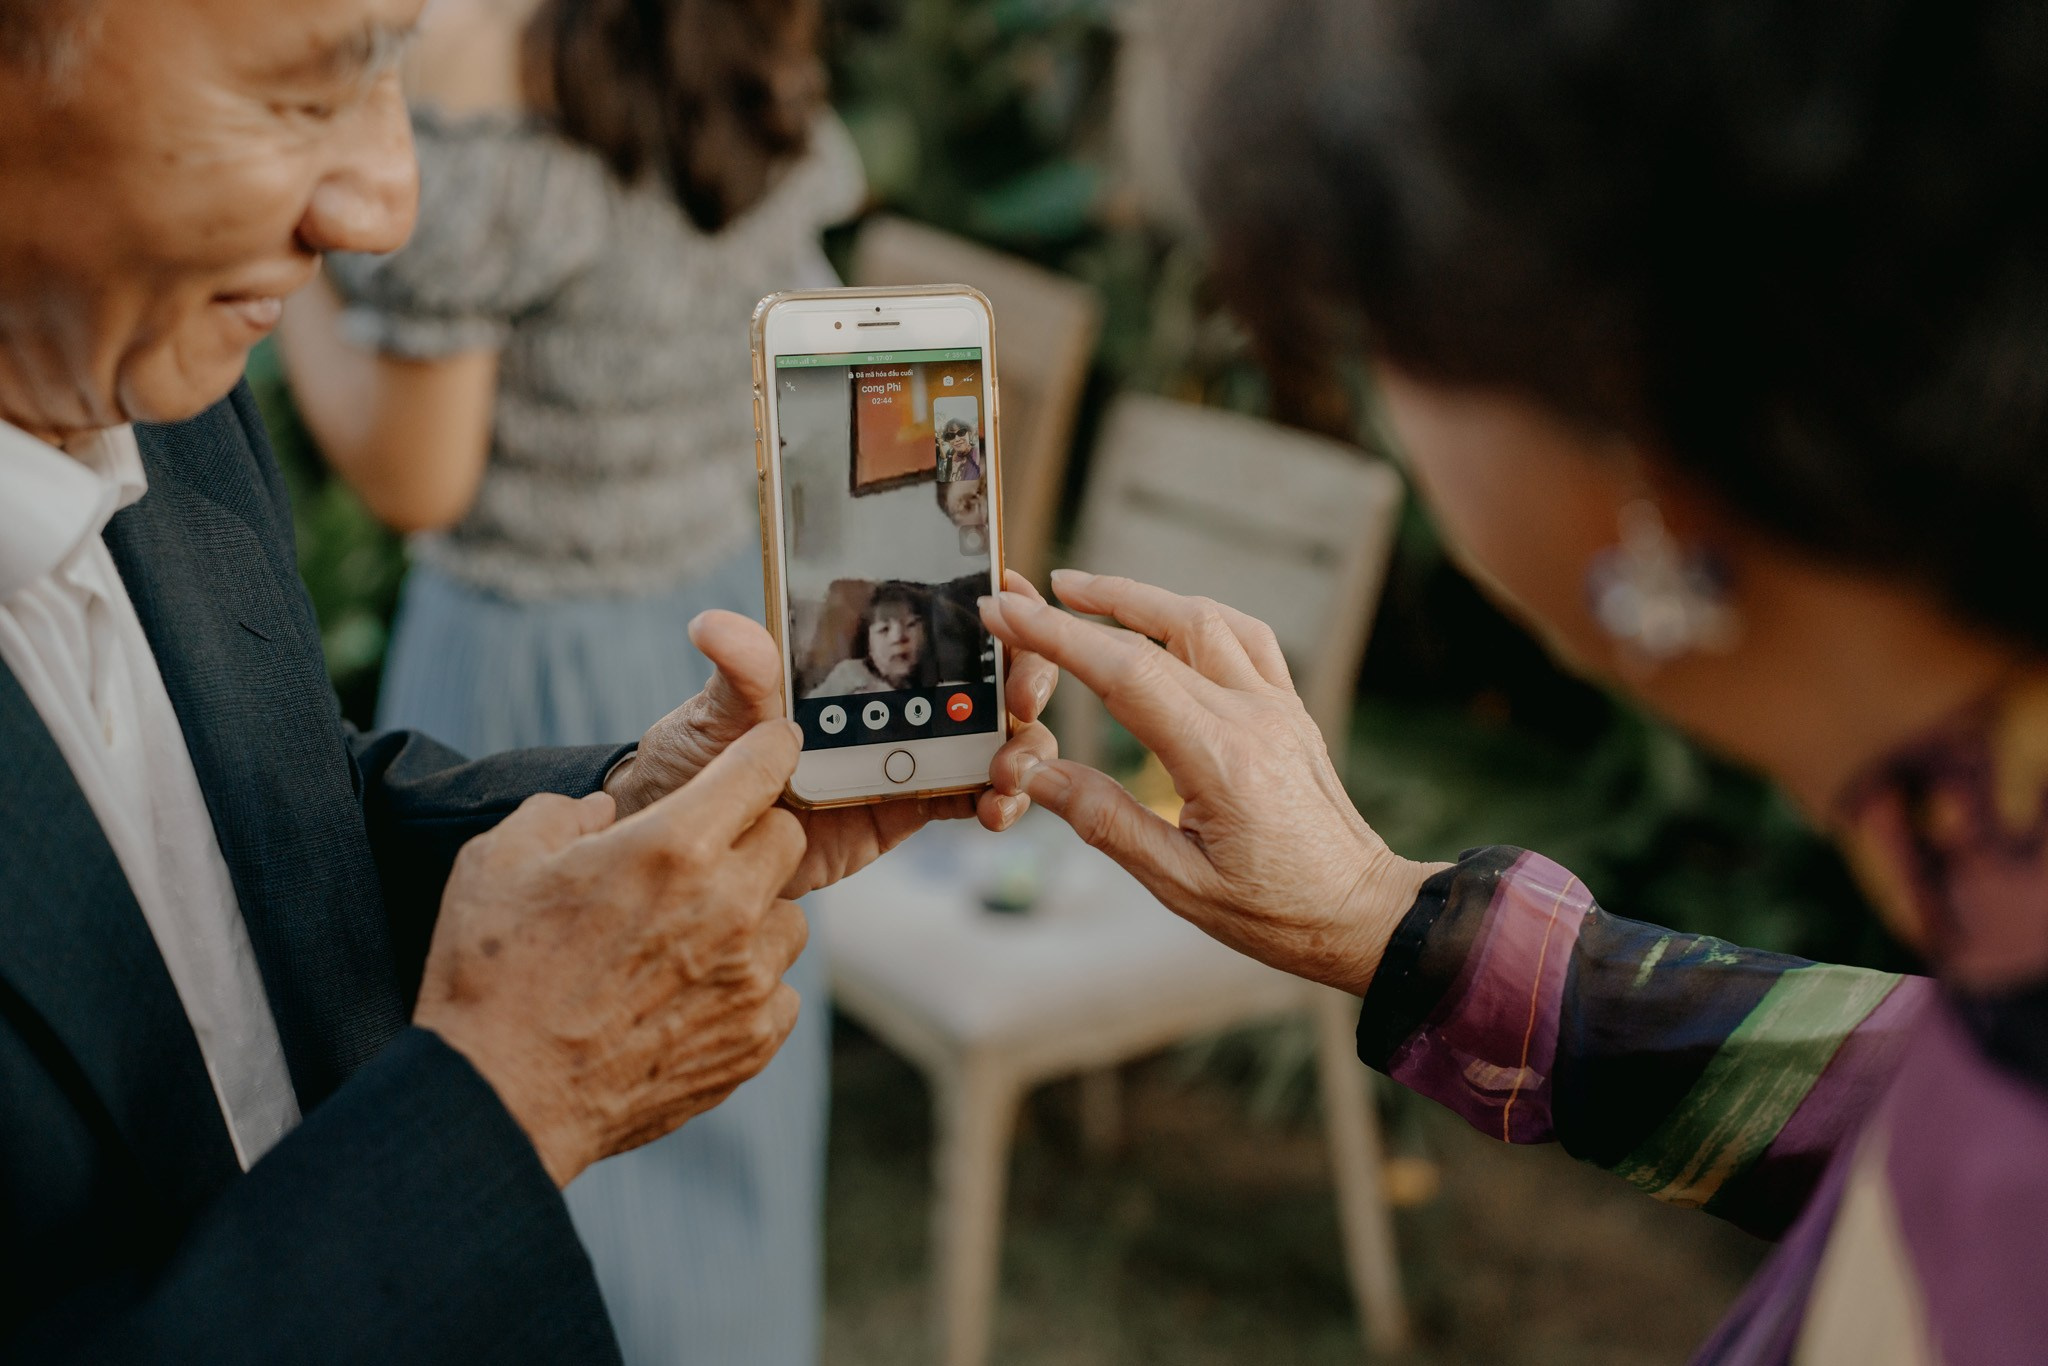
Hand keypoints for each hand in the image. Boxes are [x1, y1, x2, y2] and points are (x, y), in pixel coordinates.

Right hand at [417, 721, 809, 1186]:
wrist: (500, 1099)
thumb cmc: (492, 975)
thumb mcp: (500, 858)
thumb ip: (563, 813)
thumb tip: (602, 811)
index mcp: (671, 848)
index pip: (762, 769)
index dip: (768, 752)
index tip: (770, 751)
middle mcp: (726, 908)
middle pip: (789, 840)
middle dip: (751, 837)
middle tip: (700, 861)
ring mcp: (746, 980)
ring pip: (790, 919)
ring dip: (752, 918)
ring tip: (685, 941)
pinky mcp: (753, 1041)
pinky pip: (780, 990)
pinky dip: (747, 986)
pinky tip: (689, 996)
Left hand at [604, 570, 1062, 897]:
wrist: (695, 839)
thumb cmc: (702, 754)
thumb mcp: (719, 711)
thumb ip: (738, 675)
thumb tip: (717, 627)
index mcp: (866, 647)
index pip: (951, 606)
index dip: (1001, 601)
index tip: (1012, 604)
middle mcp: (902, 692)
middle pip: (995, 669)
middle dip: (1030, 676)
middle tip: (1021, 700)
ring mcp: (916, 747)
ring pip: (1000, 738)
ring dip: (1024, 750)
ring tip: (1007, 774)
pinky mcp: (914, 804)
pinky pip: (974, 797)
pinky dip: (1000, 803)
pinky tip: (997, 812)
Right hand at [978, 570, 1446, 995]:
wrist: (1363, 913)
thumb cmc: (1277, 912)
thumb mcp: (1179, 884)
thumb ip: (1105, 821)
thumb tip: (1037, 772)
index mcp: (1219, 759)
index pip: (1125, 673)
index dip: (1057, 637)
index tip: (1008, 613)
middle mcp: (1252, 718)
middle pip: (1158, 632)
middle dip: (1084, 607)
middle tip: (1028, 593)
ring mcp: (1277, 707)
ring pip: (1204, 619)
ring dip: (1139, 597)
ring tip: (1083, 591)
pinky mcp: (1290, 711)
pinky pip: (1245, 637)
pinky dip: (1196, 615)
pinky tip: (1166, 615)